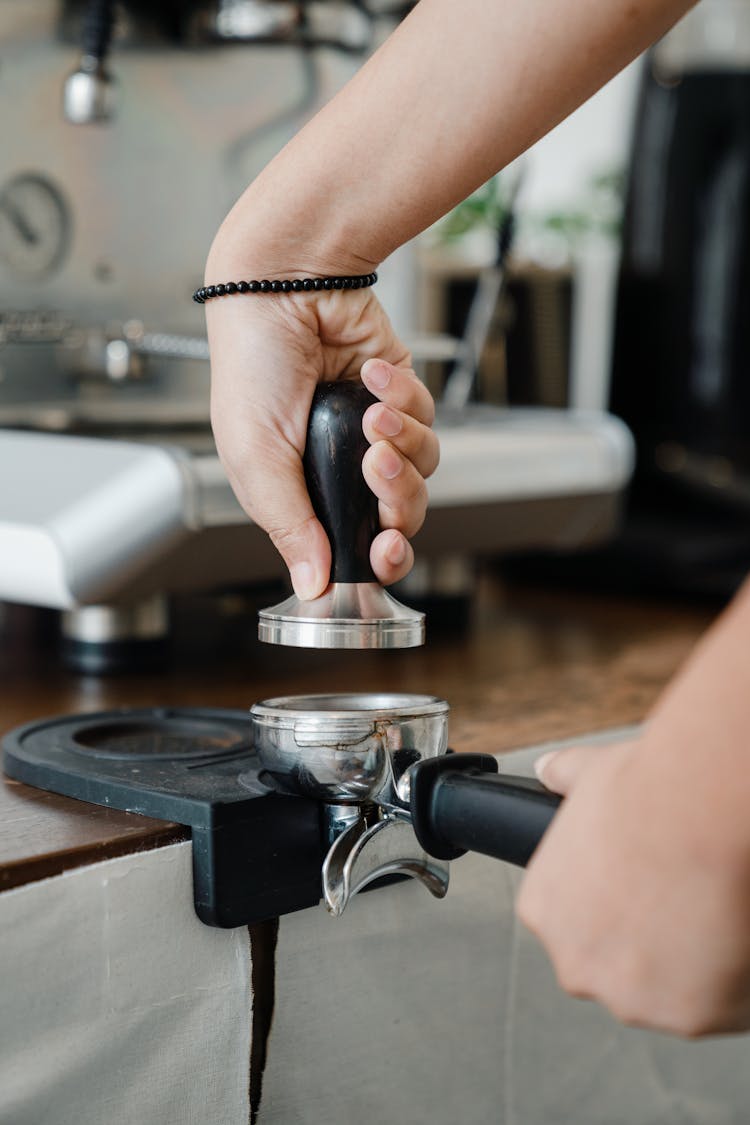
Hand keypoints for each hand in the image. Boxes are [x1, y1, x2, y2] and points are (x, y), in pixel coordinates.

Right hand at [206, 283, 438, 599]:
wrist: (283, 285)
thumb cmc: (251, 365)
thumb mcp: (253, 455)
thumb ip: (289, 524)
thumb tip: (311, 584)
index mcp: (304, 493)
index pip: (354, 548)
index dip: (378, 559)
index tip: (383, 553)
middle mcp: (343, 470)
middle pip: (399, 515)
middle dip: (396, 498)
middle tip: (376, 468)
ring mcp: (375, 434)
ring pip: (422, 469)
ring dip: (400, 443)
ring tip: (370, 413)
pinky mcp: (403, 396)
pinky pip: (427, 417)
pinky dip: (404, 398)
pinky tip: (371, 375)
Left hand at [516, 735, 749, 1036]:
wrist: (700, 810)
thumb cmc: (647, 789)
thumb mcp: (588, 776)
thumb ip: (563, 777)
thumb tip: (550, 768)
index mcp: (544, 911)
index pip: (578, 924)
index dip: (618, 906)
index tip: (646, 888)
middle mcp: (577, 964)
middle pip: (619, 967)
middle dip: (652, 943)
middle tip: (686, 899)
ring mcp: (632, 997)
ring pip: (670, 992)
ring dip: (694, 966)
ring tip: (716, 911)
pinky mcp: (690, 1016)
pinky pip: (719, 1007)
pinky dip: (734, 981)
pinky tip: (736, 934)